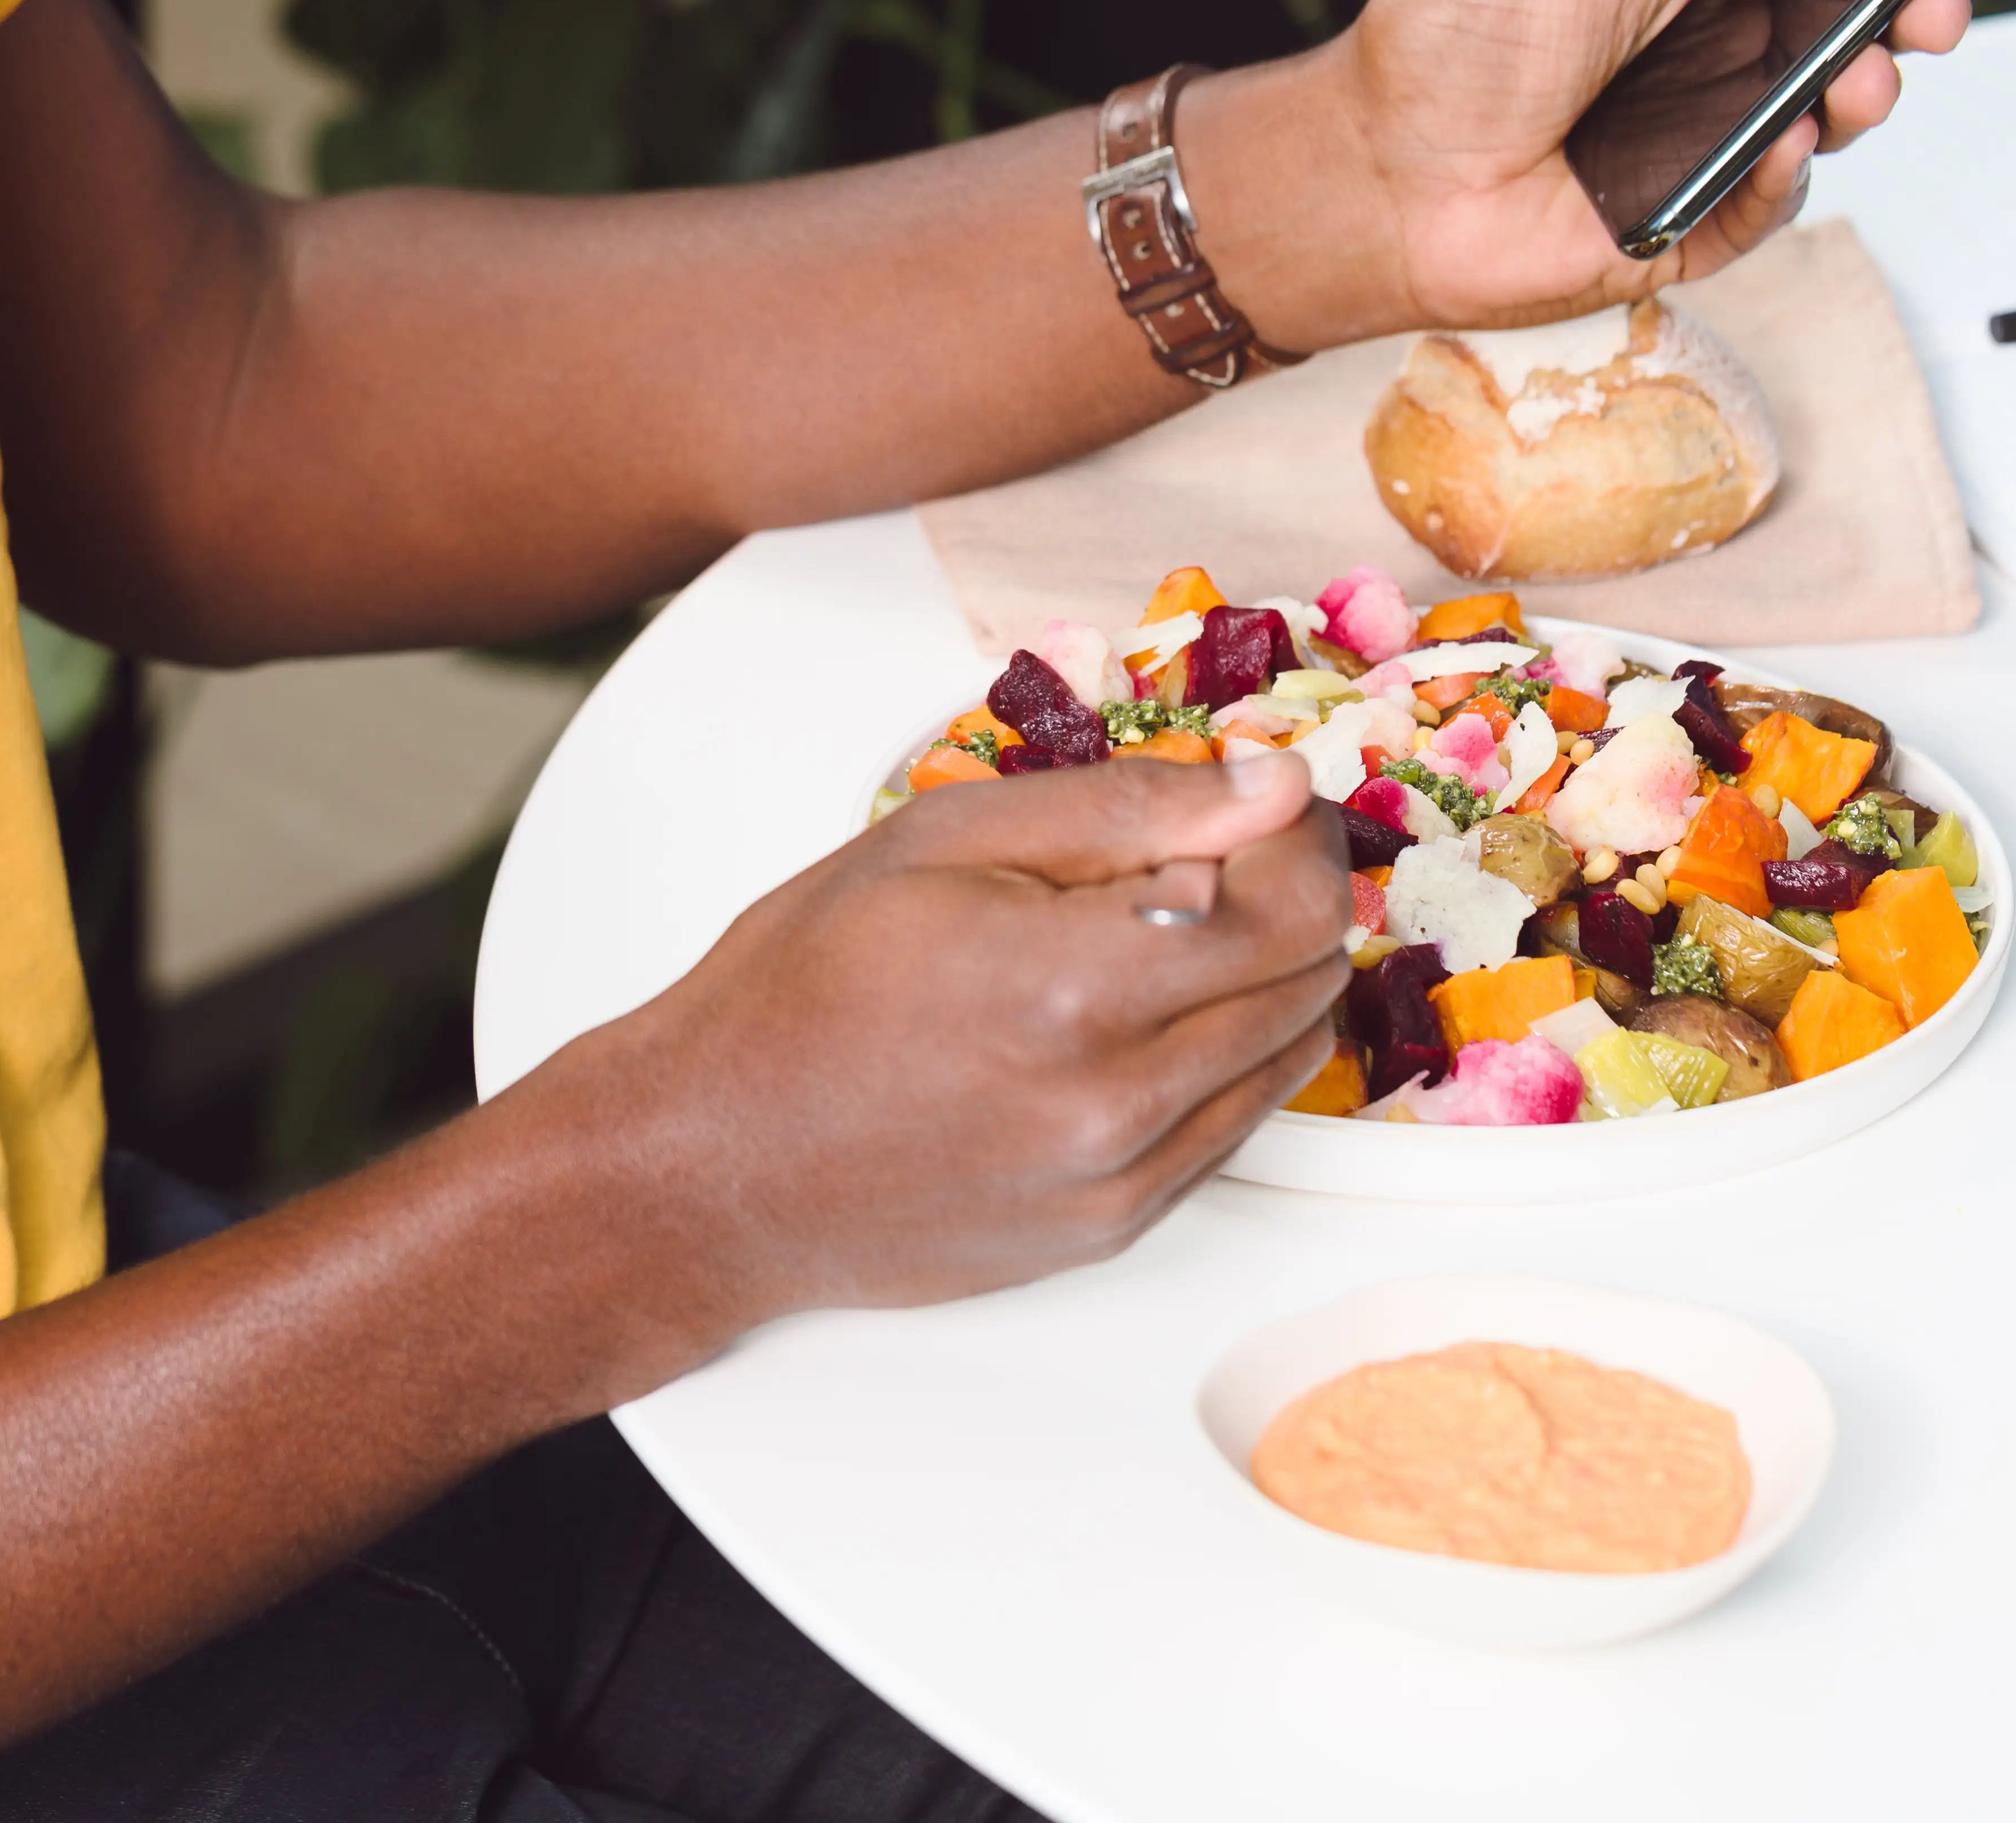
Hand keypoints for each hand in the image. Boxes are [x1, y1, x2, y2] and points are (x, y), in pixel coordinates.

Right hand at [551, 751, 1349, 1322]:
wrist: (710, 1164)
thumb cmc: (801, 988)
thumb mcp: (944, 842)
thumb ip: (1127, 808)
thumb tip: (1275, 786)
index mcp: (1078, 987)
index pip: (1292, 908)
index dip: (1294, 838)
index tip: (1253, 804)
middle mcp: (1118, 1102)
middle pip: (1305, 982)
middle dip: (1283, 897)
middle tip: (1208, 854)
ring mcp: (1121, 1181)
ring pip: (1283, 1059)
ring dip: (1259, 979)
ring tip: (1158, 934)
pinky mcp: (1110, 1229)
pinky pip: (1229, 1129)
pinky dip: (1217, 1058)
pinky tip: (1131, 1017)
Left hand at [1188, 0, 1973, 342]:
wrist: (1385, 168)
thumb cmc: (1453, 25)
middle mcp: (1722, 28)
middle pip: (1858, 12)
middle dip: (1915, 6)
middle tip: (1932, 7)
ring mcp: (1717, 122)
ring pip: (1835, 107)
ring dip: (1865, 89)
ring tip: (1856, 78)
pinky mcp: (1702, 209)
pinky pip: (1776, 195)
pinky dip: (1784, 171)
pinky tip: (1770, 140)